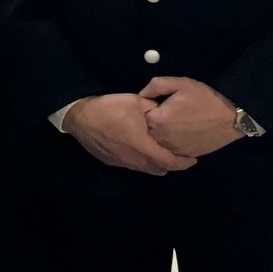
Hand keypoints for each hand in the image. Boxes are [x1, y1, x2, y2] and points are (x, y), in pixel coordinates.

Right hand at [64, 92, 193, 174]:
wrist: (79, 117)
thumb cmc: (109, 109)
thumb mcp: (136, 102)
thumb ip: (156, 108)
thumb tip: (166, 111)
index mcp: (144, 147)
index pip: (170, 162)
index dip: (184, 163)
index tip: (193, 159)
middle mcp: (134, 160)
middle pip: (159, 169)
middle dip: (172, 165)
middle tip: (179, 155)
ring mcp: (121, 162)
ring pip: (145, 169)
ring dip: (156, 164)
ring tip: (160, 152)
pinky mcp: (111, 161)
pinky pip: (132, 165)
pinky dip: (141, 161)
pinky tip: (138, 149)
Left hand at [142, 75, 244, 159]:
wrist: (232, 117)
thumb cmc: (205, 98)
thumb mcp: (180, 83)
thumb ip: (155, 86)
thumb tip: (140, 95)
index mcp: (156, 120)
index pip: (139, 117)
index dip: (146, 110)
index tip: (155, 106)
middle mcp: (161, 139)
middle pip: (146, 132)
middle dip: (151, 124)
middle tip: (166, 115)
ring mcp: (173, 150)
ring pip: (157, 144)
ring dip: (160, 136)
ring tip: (174, 125)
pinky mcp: (185, 155)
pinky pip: (170, 151)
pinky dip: (171, 144)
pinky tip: (180, 134)